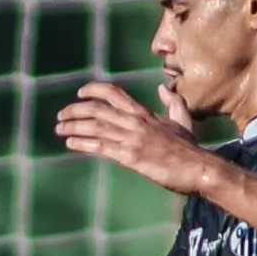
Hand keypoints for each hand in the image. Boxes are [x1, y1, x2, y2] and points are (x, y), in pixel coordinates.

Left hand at [54, 82, 213, 194]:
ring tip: (59, 129)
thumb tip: (164, 87)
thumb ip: (172, 102)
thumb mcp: (182, 119)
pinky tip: (70, 143)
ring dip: (73, 126)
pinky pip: (100, 147)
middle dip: (74, 110)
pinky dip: (82, 143)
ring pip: (94, 126)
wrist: (197, 167)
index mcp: (144, 112)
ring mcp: (131, 138)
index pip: (114, 93)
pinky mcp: (129, 156)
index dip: (93, 90)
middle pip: (97, 109)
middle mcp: (134, 122)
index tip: (79, 93)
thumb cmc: (189, 148)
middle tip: (61, 116)